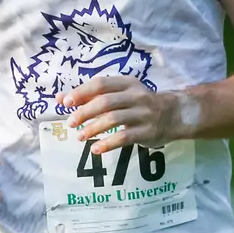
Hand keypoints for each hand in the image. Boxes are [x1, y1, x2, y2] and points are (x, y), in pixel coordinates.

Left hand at [60, 76, 192, 155]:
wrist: (173, 114)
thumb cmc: (138, 103)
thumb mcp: (118, 94)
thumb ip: (90, 95)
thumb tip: (60, 98)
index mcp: (127, 83)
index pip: (101, 84)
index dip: (82, 92)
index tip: (66, 102)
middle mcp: (136, 96)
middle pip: (105, 102)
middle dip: (85, 112)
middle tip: (71, 123)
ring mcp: (143, 114)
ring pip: (114, 119)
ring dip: (94, 128)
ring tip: (80, 137)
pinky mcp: (147, 132)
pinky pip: (124, 137)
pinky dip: (108, 144)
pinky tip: (96, 149)